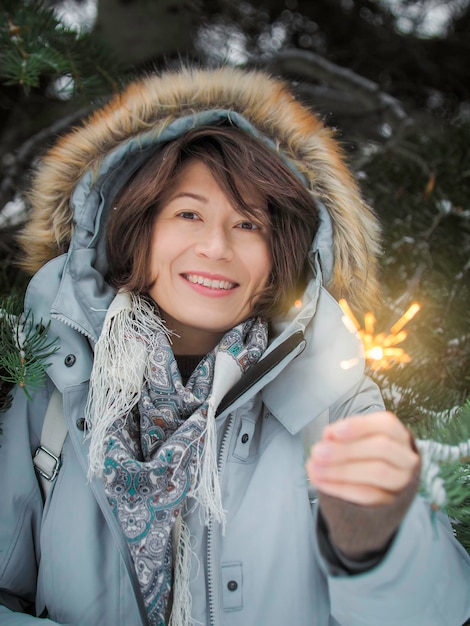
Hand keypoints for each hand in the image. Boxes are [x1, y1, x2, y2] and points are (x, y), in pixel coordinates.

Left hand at [305, 411, 419, 506]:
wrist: (373, 488)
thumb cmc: (363, 456)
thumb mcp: (355, 441)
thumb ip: (342, 436)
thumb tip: (327, 437)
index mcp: (397, 434)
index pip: (385, 425)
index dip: (358, 427)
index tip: (330, 433)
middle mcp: (406, 456)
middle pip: (382, 448)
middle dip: (345, 450)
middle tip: (317, 453)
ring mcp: (402, 481)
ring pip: (377, 472)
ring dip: (341, 470)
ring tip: (314, 469)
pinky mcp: (392, 502)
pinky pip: (368, 495)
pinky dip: (340, 488)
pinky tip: (321, 482)